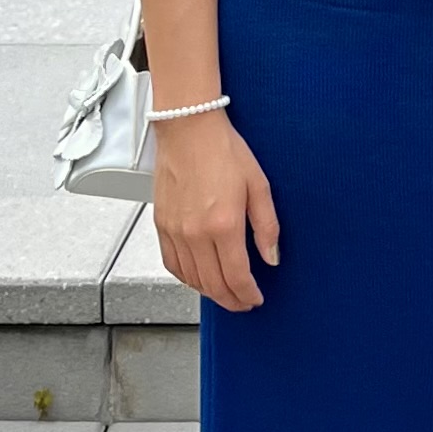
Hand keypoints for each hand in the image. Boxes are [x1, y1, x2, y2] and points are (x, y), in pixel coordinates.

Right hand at [153, 107, 281, 310]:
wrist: (188, 128)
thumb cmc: (224, 150)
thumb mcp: (258, 185)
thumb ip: (266, 227)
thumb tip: (271, 258)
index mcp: (223, 225)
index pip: (236, 276)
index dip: (248, 294)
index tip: (256, 299)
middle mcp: (196, 233)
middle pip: (213, 284)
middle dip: (231, 299)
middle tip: (243, 303)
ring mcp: (175, 230)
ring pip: (191, 279)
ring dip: (210, 292)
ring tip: (224, 292)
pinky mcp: (161, 224)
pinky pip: (172, 264)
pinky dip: (186, 277)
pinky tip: (198, 277)